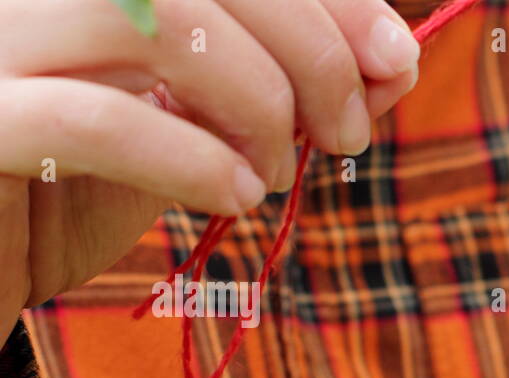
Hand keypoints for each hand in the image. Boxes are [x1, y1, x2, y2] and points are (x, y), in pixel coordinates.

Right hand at [0, 0, 422, 325]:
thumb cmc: (75, 183)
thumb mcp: (193, 124)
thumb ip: (284, 87)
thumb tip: (398, 60)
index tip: (394, 58)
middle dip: (312, 50)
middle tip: (348, 135)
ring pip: (153, 17)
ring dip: (256, 99)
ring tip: (274, 172)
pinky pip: (97, 122)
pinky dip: (192, 159)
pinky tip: (235, 195)